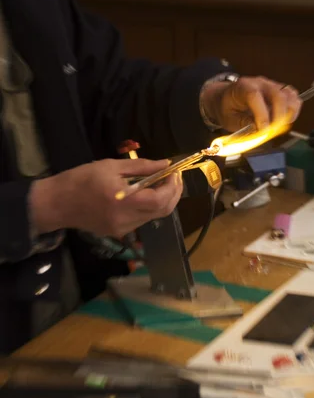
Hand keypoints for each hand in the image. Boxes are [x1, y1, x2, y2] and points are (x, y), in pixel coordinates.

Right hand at [30, 159, 182, 237]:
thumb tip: (165, 164)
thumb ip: (141, 167)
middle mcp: (126, 219)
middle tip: (174, 177)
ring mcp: (123, 229)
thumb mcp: (111, 166)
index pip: (159, 199)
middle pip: (162, 211)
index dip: (172, 186)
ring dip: (163, 200)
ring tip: (161, 183)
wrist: (56, 203)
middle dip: (173, 194)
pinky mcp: (118, 233)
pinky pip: (142, 220)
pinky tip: (146, 194)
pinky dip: (150, 207)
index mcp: (123, 200)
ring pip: (154, 217)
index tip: (174, 172)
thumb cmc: (81, 179)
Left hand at [201, 76, 301, 131]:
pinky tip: (285, 120)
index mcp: (243, 87)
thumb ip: (245, 125)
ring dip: (288, 114)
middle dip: (278, 117)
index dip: (262, 114)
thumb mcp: (229, 119)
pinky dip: (293, 110)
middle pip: (277, 95)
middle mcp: (260, 83)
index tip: (264, 130)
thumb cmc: (228, 108)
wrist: (227, 98)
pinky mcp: (281, 91)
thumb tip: (262, 131)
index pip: (255, 96)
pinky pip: (294, 98)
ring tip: (279, 126)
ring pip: (289, 96)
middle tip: (273, 131)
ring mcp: (272, 85)